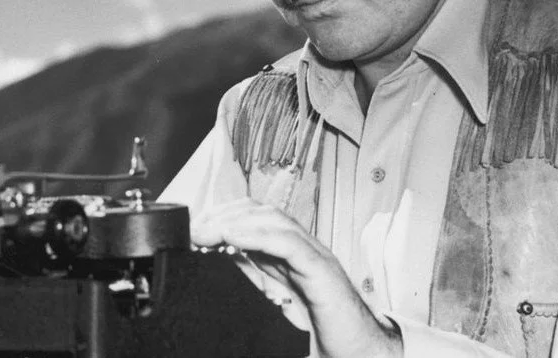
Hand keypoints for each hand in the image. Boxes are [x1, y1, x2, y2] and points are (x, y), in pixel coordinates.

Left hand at [191, 199, 403, 357]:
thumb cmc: (326, 334)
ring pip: (276, 221)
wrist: (361, 356)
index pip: (257, 218)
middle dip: (226, 214)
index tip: (197, 228)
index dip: (226, 215)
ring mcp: (316, 258)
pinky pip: (290, 245)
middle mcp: (305, 251)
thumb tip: (222, 256)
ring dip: (237, 221)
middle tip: (195, 229)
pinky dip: (258, 236)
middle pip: (263, 213)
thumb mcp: (277, 300)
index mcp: (292, 257)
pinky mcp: (323, 273)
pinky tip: (233, 237)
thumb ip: (255, 275)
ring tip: (208, 231)